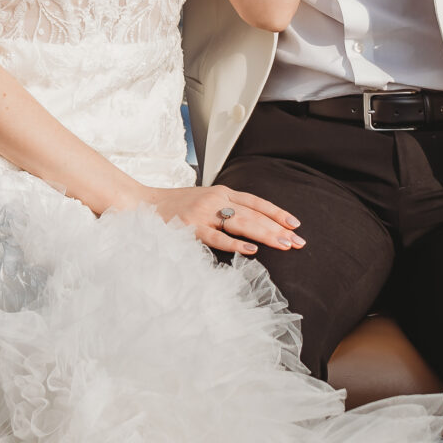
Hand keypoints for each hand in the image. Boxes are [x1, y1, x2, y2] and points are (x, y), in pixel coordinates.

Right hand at [126, 184, 305, 255]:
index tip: (296, 224)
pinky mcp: (191, 227)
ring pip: (242, 223)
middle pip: (255, 213)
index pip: (257, 202)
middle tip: (299, 241)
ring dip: (266, 234)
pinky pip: (217, 237)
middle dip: (279, 228)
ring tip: (285, 244)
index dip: (277, 212)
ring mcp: (204, 213)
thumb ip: (226, 208)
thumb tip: (252, 224)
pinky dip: (235, 244)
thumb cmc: (175, 206)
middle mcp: (216, 199)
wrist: (143, 204)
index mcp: (222, 192)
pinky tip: (251, 250)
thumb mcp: (205, 200)